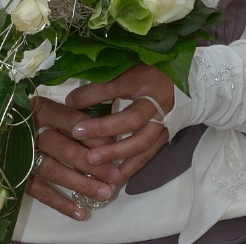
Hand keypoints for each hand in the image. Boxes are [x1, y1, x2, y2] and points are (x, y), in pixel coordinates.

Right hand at [25, 95, 122, 219]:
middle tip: (114, 176)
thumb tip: (110, 139)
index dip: (93, 136)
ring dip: (81, 184)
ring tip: (104, 194)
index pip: (71, 121)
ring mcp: (20, 154)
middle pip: (64, 148)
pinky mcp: (16, 176)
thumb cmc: (38, 122)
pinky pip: (40, 192)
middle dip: (92, 164)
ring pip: (53, 171)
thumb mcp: (56, 114)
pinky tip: (80, 213)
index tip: (114, 148)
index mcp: (39, 109)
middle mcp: (27, 130)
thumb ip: (79, 123)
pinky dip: (61, 204)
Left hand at [66, 65, 173, 179]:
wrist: (175, 82)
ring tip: (92, 162)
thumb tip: (71, 101)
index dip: (92, 96)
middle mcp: (156, 101)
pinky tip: (112, 178)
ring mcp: (163, 121)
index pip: (115, 87)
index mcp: (144, 79)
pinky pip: (147, 155)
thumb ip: (103, 80)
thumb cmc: (145, 71)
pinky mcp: (164, 136)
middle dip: (103, 128)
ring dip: (116, 154)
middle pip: (131, 118)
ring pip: (141, 141)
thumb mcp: (126, 67)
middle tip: (78, 133)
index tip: (70, 102)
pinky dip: (130, 168)